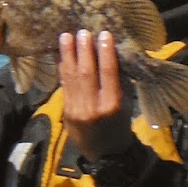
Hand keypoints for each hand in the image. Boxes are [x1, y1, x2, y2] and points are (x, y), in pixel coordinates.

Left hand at [58, 30, 133, 159]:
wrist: (106, 155)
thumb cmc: (120, 126)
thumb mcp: (125, 105)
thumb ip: (117, 83)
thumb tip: (109, 54)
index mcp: (113, 105)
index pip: (108, 73)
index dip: (105, 52)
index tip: (103, 34)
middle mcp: (93, 108)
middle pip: (87, 73)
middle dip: (83, 50)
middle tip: (82, 31)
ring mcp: (77, 111)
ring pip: (71, 79)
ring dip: (68, 56)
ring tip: (66, 36)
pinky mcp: (67, 113)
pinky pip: (64, 87)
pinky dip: (63, 70)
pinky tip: (62, 56)